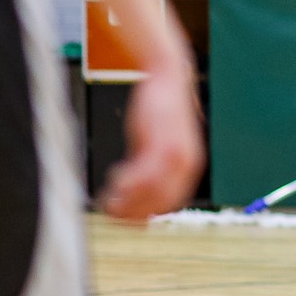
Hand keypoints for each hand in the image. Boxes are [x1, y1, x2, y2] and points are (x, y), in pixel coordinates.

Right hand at [103, 63, 203, 221]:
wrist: (167, 78)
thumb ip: (152, 167)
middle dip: (131, 214)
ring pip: (149, 195)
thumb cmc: (159, 111)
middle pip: (158, 206)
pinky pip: (141, 176)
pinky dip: (125, 184)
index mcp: (189, 168)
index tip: (124, 217)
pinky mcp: (160, 145)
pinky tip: (113, 177)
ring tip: (107, 197)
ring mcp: (174, 156)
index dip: (144, 216)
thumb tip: (134, 190)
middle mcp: (186, 165)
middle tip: (109, 209)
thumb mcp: (158, 143)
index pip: (168, 206)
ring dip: (124, 201)